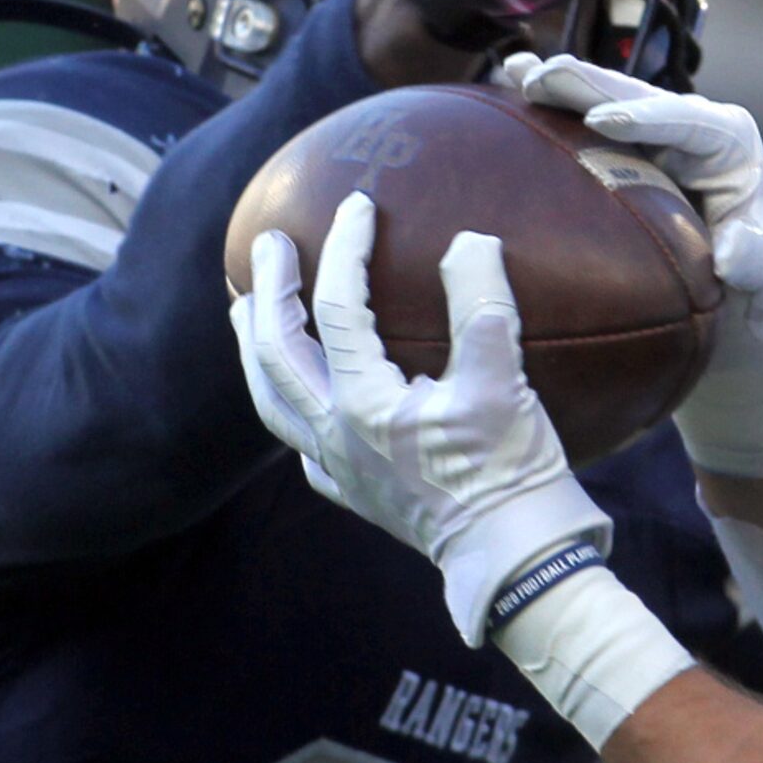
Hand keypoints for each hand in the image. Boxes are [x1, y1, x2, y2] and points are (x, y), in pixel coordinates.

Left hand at [230, 192, 611, 643]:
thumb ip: (482, 302)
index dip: (344, 250)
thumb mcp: (503, 378)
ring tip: (246, 310)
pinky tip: (301, 400)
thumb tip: (470, 240)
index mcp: (363, 403)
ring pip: (273, 403)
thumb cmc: (511, 471)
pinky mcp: (360, 495)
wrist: (516, 557)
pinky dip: (291, 410)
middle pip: (276, 354)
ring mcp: (341, 470)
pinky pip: (303, 446)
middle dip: (268, 293)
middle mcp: (336, 437)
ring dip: (256, 350)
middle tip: (268, 245)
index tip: (357, 205)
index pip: (337, 309)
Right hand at [508, 52, 762, 477]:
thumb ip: (762, 262)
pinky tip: (506, 91)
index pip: (690, 121)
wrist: (740, 306)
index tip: (603, 118)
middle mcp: (691, 130)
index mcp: (731, 145)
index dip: (646, 116)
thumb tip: (734, 251)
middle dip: (591, 84)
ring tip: (516, 71)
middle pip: (638, 96)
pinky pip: (581, 127)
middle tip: (543, 77)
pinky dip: (547, 110)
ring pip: (603, 101)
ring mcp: (653, 141)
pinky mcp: (623, 158)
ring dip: (560, 87)